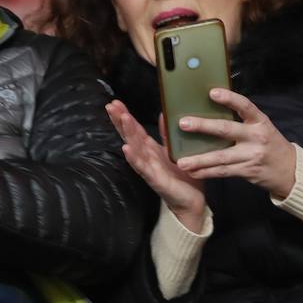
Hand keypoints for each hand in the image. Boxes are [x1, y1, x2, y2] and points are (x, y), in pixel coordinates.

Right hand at [106, 100, 206, 232]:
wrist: (191, 200)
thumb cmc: (182, 175)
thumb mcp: (175, 150)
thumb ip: (167, 134)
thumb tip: (163, 113)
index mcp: (150, 148)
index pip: (135, 129)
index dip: (124, 116)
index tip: (115, 102)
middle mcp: (146, 156)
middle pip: (130, 136)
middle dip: (120, 121)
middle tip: (111, 106)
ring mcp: (148, 168)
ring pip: (134, 148)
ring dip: (127, 134)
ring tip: (121, 119)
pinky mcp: (154, 179)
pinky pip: (142, 167)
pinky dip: (133, 158)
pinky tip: (126, 148)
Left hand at [176, 88, 296, 200]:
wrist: (289, 169)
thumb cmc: (270, 143)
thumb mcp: (261, 127)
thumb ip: (242, 119)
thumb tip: (213, 106)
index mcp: (260, 122)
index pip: (245, 106)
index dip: (229, 99)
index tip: (212, 93)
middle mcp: (256, 137)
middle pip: (226, 130)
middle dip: (203, 126)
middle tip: (183, 123)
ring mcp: (251, 155)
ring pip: (221, 157)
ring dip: (199, 159)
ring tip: (182, 162)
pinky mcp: (247, 171)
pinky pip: (223, 172)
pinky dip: (206, 172)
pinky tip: (193, 172)